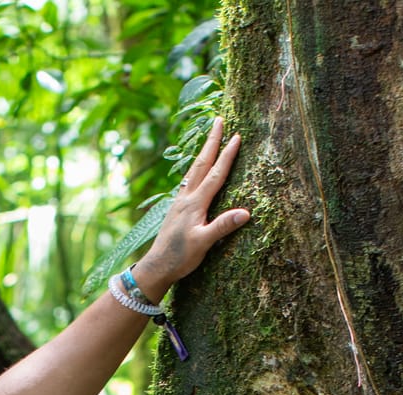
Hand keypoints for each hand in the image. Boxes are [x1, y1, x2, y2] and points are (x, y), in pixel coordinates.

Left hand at [132, 116, 251, 293]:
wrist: (157, 266)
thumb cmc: (180, 257)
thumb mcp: (203, 243)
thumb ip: (222, 227)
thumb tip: (245, 213)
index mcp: (195, 203)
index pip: (216, 174)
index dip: (227, 155)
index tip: (237, 136)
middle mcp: (186, 197)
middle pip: (201, 164)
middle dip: (211, 141)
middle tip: (219, 120)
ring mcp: (180, 201)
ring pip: (194, 170)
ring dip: (203, 152)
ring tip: (209, 137)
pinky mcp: (176, 208)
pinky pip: (188, 181)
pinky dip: (195, 168)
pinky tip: (196, 169)